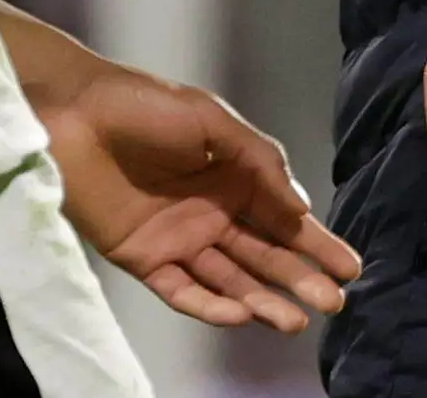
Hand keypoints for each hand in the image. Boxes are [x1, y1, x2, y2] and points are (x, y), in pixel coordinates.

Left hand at [40, 58, 362, 333]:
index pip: (285, 218)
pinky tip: (241, 314)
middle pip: (265, 255)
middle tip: (334, 302)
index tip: (351, 268)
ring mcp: (180, 239)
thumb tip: (302, 210)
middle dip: (300, 278)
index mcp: (235, 177)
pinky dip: (210, 306)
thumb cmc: (146, 105)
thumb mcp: (213, 122)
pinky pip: (182, 291)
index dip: (318, 244)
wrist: (75, 113)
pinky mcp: (144, 258)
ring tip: (296, 321)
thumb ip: (260, 163)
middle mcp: (213, 213)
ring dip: (263, 301)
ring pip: (230, 280)